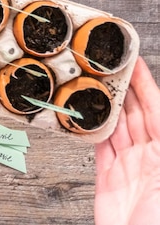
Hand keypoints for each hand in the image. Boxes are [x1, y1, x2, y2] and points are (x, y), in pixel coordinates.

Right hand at [95, 57, 159, 224]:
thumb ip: (159, 140)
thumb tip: (159, 108)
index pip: (156, 108)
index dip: (145, 84)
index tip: (133, 62)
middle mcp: (150, 156)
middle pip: (135, 113)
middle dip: (122, 89)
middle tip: (107, 67)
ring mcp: (129, 166)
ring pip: (116, 127)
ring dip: (106, 106)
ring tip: (93, 85)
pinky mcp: (109, 178)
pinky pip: (99, 148)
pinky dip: (92, 130)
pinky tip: (88, 117)